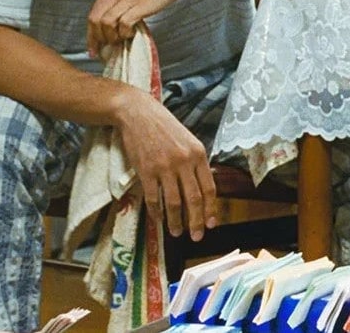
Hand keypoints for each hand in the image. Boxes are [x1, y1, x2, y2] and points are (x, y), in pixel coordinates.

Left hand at [87, 0, 195, 56]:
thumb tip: (112, 20)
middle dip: (98, 39)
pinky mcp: (141, 4)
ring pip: (107, 23)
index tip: (93, 49)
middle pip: (95, 20)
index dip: (90, 35)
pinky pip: (124, 23)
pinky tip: (132, 33)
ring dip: (112, 37)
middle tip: (105, 50)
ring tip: (122, 39)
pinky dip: (125, 33)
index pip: (92, 14)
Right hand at [115, 88, 217, 239]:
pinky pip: (153, 198)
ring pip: (173, 203)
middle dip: (196, 222)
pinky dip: (156, 213)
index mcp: (198, 153)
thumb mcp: (188, 139)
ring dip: (176, 222)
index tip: (211, 224)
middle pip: (193, 199)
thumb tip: (204, 188)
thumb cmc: (165, 126)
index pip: (209, 188)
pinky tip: (158, 220)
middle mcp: (183, 161)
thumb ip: (196, 162)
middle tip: (196, 237)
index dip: (211, 209)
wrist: (138, 113)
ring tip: (177, 233)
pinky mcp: (145, 171)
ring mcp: (164, 167)